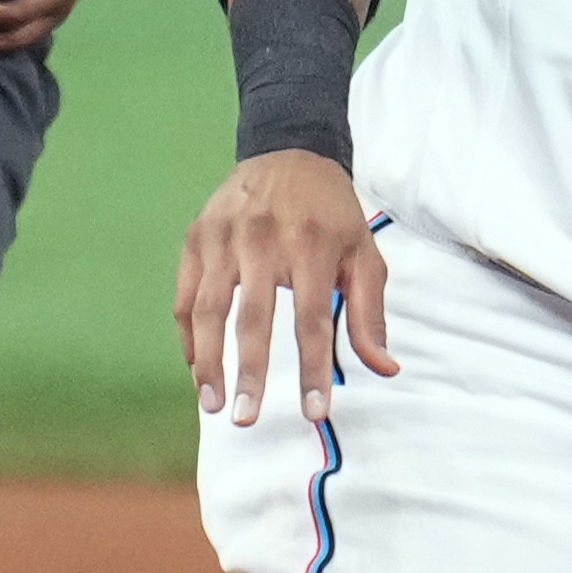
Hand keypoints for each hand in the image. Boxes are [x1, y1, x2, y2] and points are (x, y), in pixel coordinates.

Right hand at [175, 149, 393, 423]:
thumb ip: (371, 314)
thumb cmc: (333, 214)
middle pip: (252, 318)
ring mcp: (224, 237)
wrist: (288, 152)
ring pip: (207, 309)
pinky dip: (188, 335)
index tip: (313, 413)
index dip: (313, 370)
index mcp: (314, 246)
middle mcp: (264, 241)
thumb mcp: (364, 254)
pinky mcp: (196, 237)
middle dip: (249, 374)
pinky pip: (185, 295)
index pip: (313, 321)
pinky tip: (197, 368)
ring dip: (207, 362)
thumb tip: (386, 370)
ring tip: (213, 405)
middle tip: (246, 420)